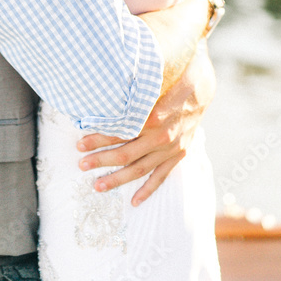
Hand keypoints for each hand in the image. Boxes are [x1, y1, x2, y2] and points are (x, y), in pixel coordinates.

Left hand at [75, 41, 215, 204]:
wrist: (200, 87)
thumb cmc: (170, 78)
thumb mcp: (151, 80)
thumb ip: (130, 91)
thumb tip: (101, 87)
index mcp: (152, 116)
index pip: (118, 132)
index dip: (97, 139)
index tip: (79, 144)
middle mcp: (161, 136)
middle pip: (125, 154)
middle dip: (101, 160)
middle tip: (81, 164)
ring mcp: (171, 148)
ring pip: (140, 169)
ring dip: (118, 178)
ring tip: (98, 186)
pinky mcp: (178, 154)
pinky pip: (161, 176)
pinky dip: (148, 189)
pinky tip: (134, 201)